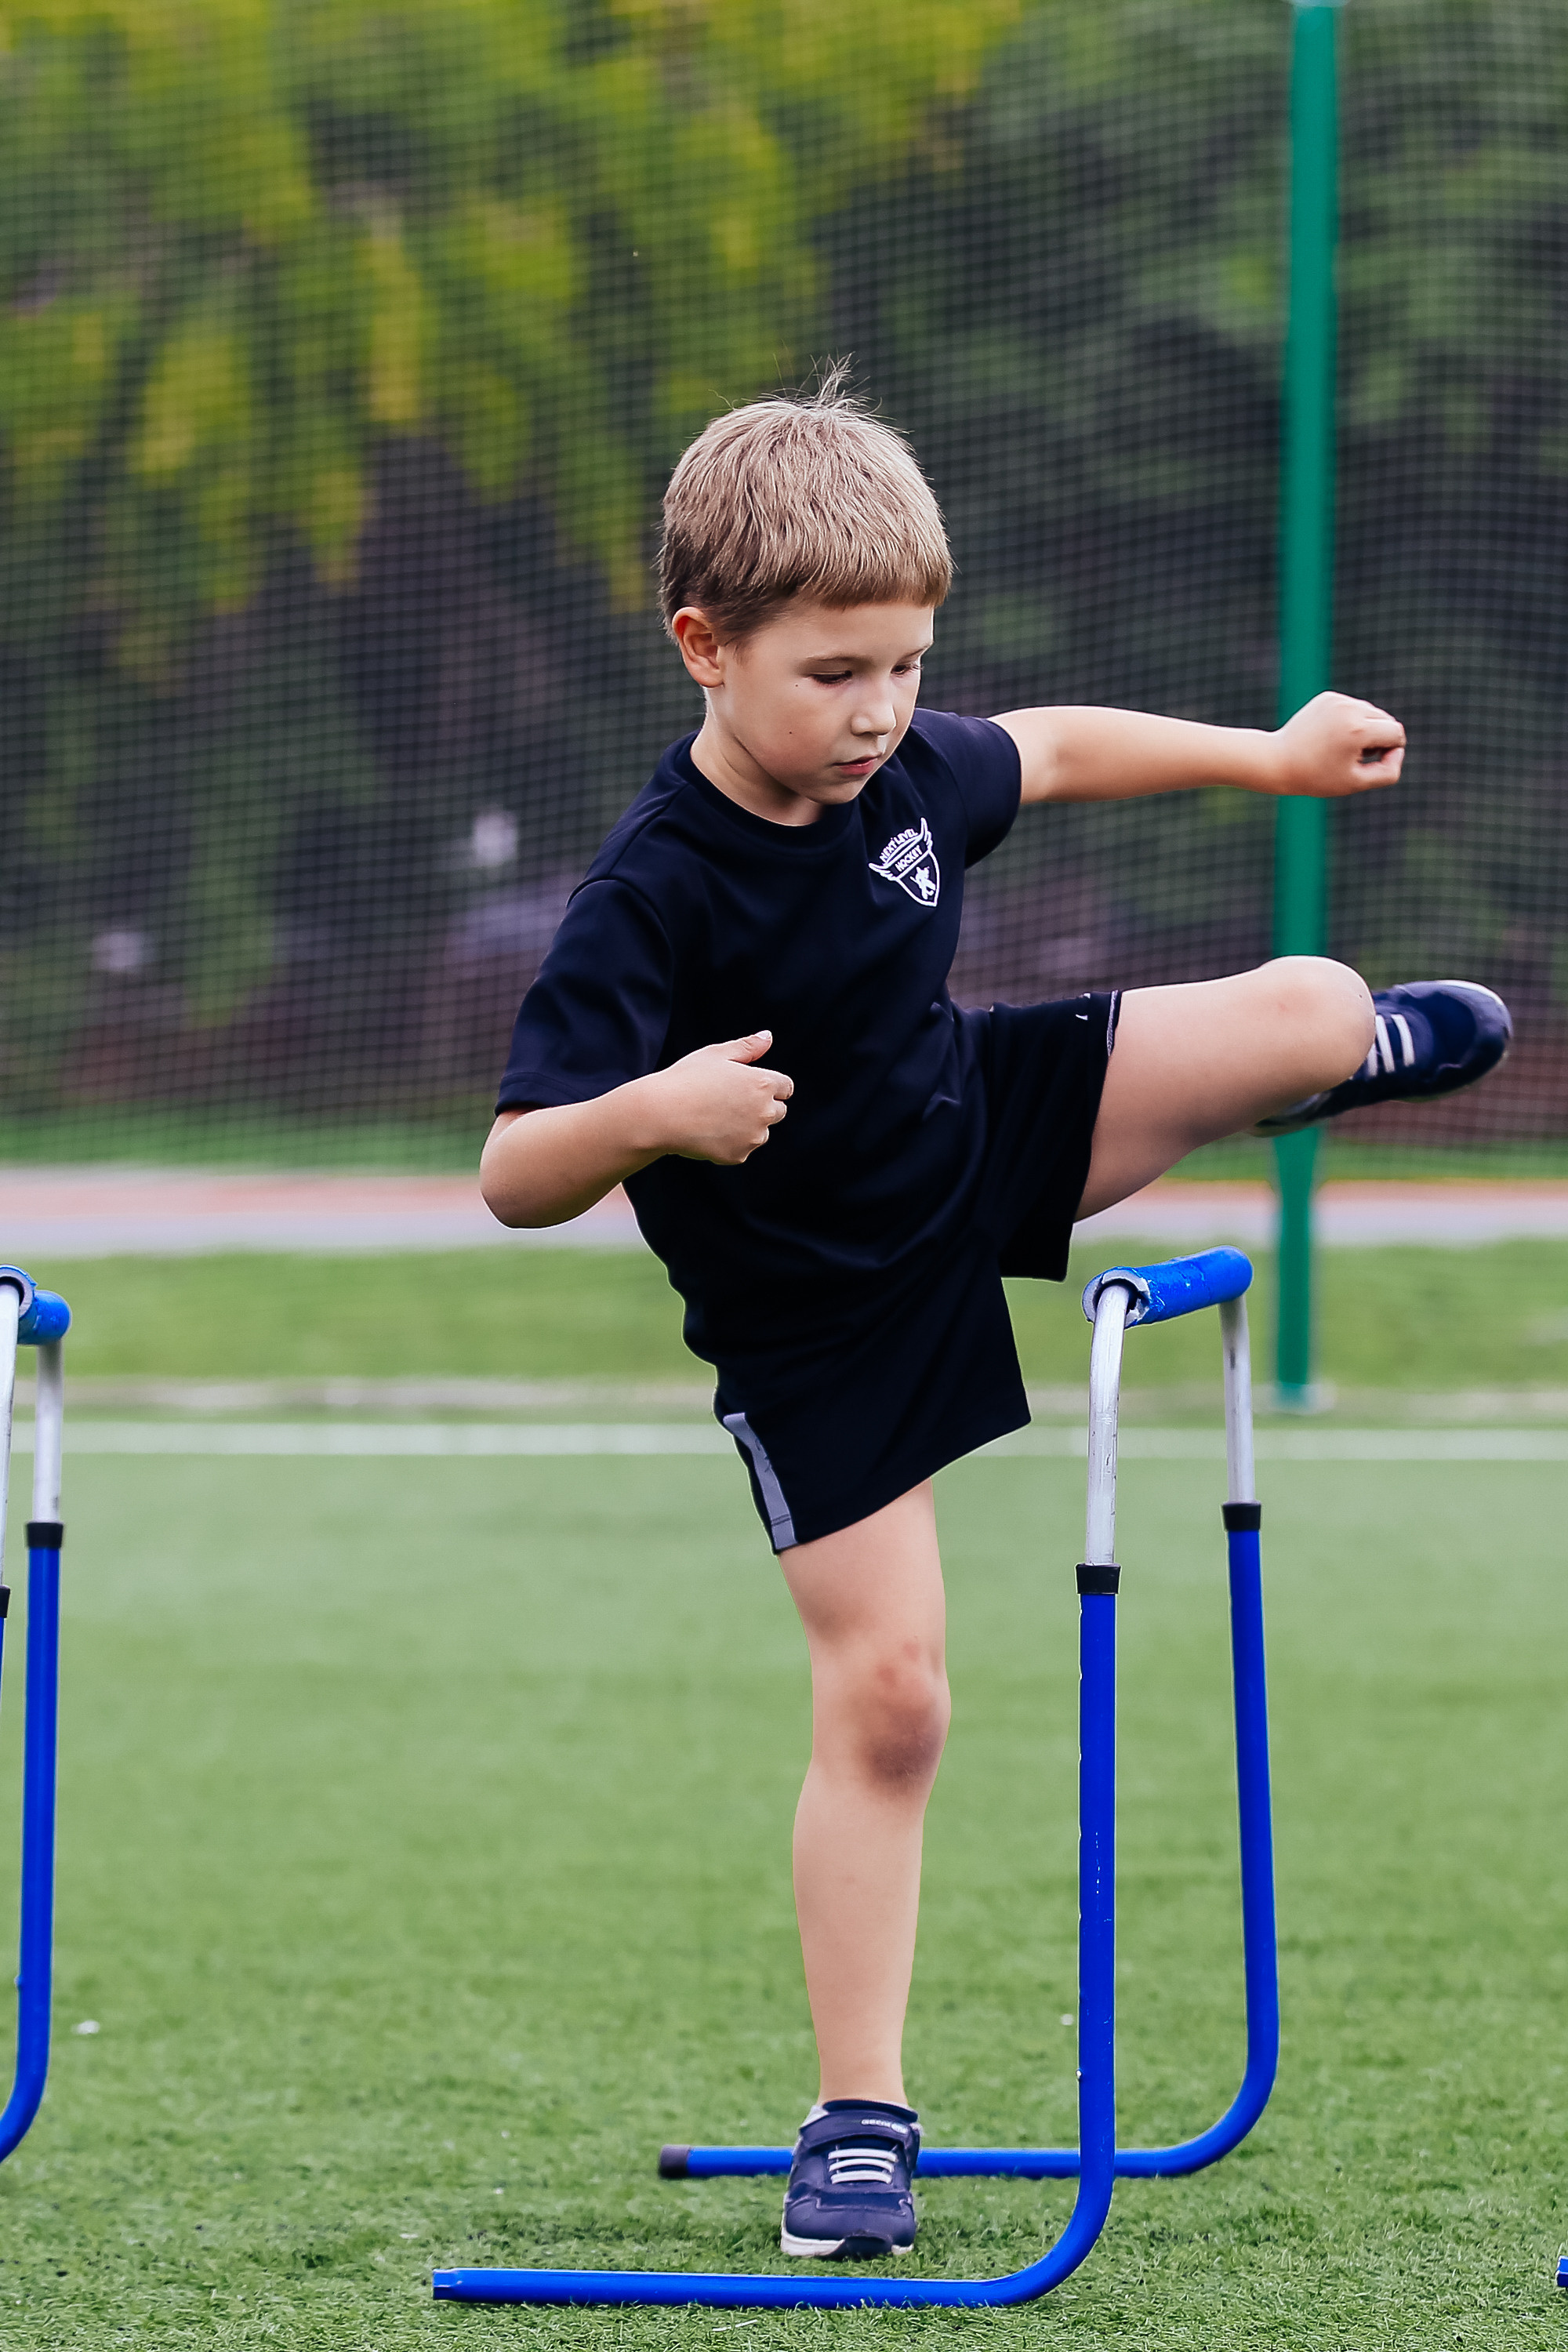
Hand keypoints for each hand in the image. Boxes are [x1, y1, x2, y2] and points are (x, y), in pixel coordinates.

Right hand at [642, 1031, 793, 1164]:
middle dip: (762, 1106)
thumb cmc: (686, 1079)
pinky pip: (742, 1149)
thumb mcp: (716, 1055)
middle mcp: (764, 1111)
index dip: (770, 1085)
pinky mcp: (739, 1155)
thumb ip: (747, 1047)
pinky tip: (708, 1132)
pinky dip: (731, 1143)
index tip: (750, 1087)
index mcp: (762, 1083)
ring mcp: (753, 1136)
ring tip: (715, 1117)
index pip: (786, 1087)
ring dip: (748, 1127)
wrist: (660, 1114)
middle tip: (729, 1102)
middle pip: (778, 1111)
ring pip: (761, 1133)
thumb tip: (768, 1037)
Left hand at [1271, 690, 1404, 796]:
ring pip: (1370, 712)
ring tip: (1342, 747)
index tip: (1368, 762)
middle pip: (1386, 720)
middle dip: (1378, 738)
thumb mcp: (1356, 782)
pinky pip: (1353, 708)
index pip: (1396, 734)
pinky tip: (1331, 736)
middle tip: (1354, 756)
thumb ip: (1387, 772)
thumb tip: (1398, 750)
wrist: (1278, 760)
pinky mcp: (1328, 697)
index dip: (1389, 752)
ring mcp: (1338, 700)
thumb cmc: (1317, 777)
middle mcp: (1350, 709)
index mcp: (1358, 729)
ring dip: (1365, 729)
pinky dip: (1349, 721)